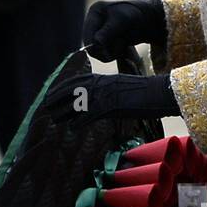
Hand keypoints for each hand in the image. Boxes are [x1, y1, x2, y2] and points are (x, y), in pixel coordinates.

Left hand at [42, 63, 179, 125]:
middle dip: (57, 98)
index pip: (76, 80)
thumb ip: (109, 92)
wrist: (159, 92)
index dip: (61, 88)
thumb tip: (101, 104)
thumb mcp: (123, 88)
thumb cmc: (146, 93)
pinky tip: (73, 128)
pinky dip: (79, 122)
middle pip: (72, 90)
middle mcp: (101, 84)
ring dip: (64, 111)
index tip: (51, 95)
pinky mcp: (110, 106)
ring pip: (77, 102)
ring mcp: (105, 94)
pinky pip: (89, 115)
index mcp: (103, 78)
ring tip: (54, 119)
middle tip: (46, 107)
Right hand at [82, 0, 166, 63]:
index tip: (109, 54)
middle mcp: (95, 21)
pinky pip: (106, 53)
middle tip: (121, 47)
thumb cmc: (137, 16)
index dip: (96, 47)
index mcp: (95, 12)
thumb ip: (108, 32)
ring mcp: (100, 31)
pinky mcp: (107, 40)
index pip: (87, 35)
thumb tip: (95, 44)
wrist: (150, 20)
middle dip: (105, 50)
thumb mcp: (122, 22)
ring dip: (112, 52)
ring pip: (98, 51)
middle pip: (91, 46)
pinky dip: (115, 53)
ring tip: (124, 44)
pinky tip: (124, 46)